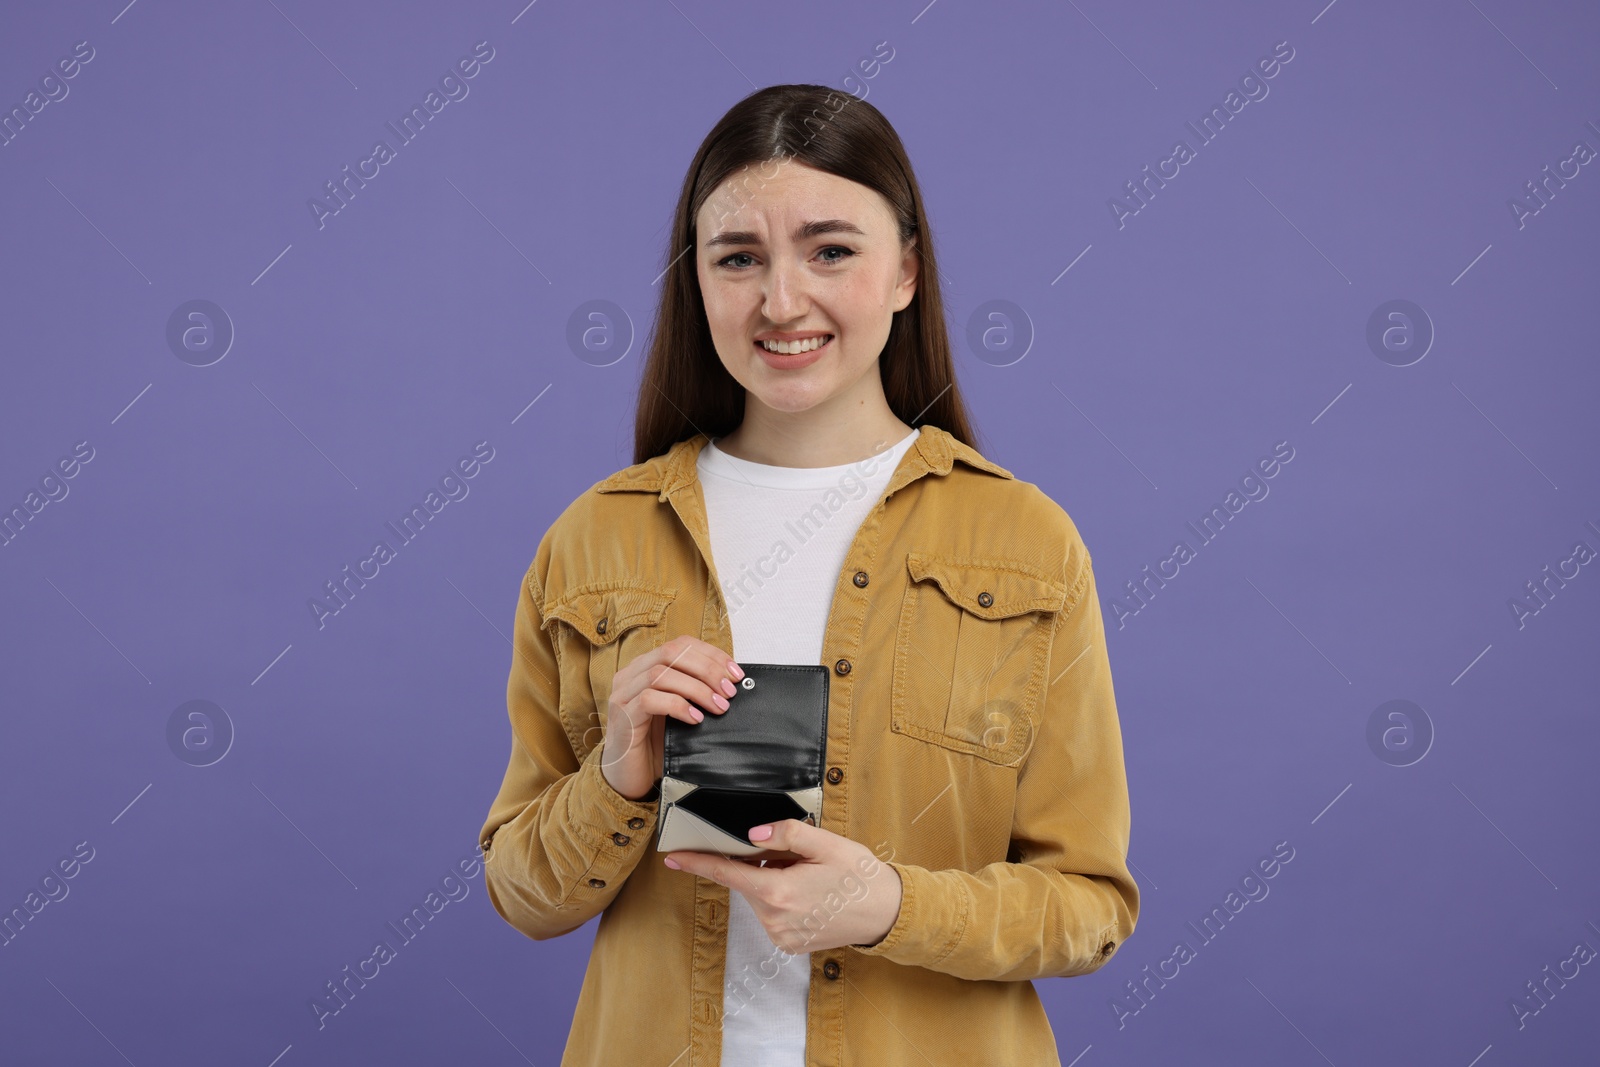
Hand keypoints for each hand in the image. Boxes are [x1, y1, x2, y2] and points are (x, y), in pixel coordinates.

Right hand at [600, 635, 742, 801]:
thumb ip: (695, 691)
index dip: (711, 654)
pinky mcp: (622, 717)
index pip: (680, 644)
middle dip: (706, 669)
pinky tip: (695, 719)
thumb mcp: (680, 710)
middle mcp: (630, 675)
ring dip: (697, 688)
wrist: (628, 776)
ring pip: (661, 674)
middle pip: (671, 652)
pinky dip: (677, 706)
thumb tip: (731, 682)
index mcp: (645, 666)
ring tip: (719, 707)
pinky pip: (649, 700)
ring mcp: (623, 694)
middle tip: (729, 691)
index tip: (735, 673)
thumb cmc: (656, 742)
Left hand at [662, 819, 902, 953]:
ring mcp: (781, 936)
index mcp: (778, 891)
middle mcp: (774, 919)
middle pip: (747, 882)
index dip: (697, 862)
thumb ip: (785, 834)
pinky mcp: (789, 944)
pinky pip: (772, 913)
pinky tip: (809, 894)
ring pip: (760, 897)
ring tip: (810, 877)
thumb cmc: (859, 876)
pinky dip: (782, 898)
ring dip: (773, 881)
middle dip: (760, 864)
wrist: (887, 914)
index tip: (672, 856)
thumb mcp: (826, 843)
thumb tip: (751, 835)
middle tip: (796, 856)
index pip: (726, 872)